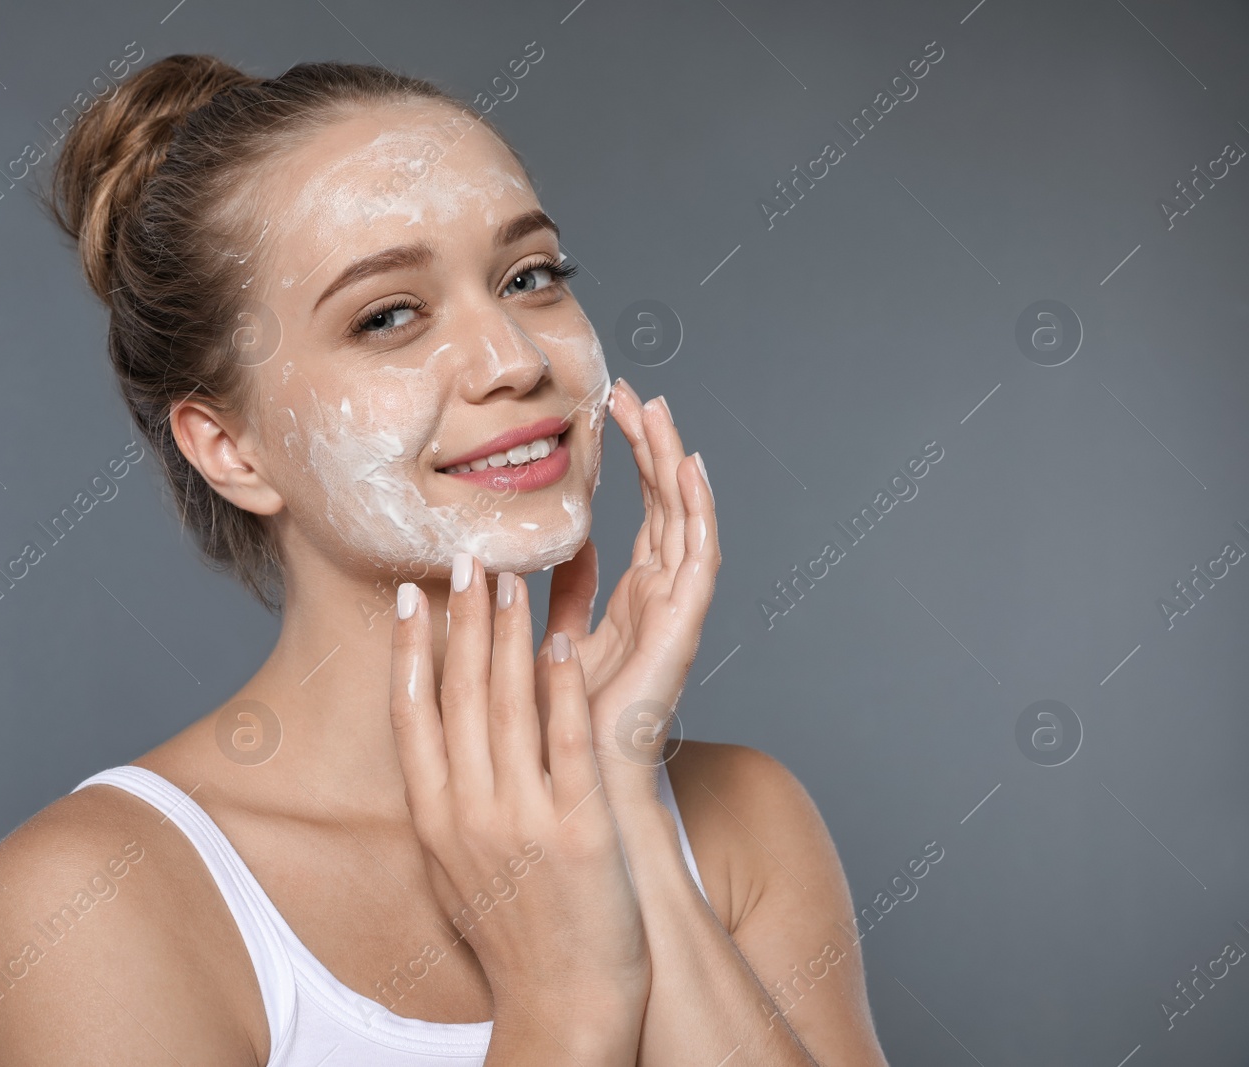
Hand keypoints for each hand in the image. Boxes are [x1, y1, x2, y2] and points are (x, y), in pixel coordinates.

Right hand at [389, 553, 650, 1037]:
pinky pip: (566, 742)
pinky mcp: (579, 829)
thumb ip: (442, 801)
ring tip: (508, 576)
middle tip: (462, 558)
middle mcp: (468, 813)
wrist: (564, 1007)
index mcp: (433, 820)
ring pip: (508, 705)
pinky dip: (561, 687)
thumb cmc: (515, 934)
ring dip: (507, 634)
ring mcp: (522, 819)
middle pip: (458, 696)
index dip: (406, 650)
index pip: (410, 715)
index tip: (406, 596)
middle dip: (459, 621)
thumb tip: (429, 741)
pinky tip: (561, 640)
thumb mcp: (455, 867)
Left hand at [535, 378, 720, 808]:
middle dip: (652, 446)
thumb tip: (550, 550)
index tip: (609, 408)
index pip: (642, 514)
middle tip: (633, 391)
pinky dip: (699, 509)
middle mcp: (662, 602)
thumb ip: (560, 596)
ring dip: (672, 461)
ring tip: (656, 409)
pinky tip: (688, 465)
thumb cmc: (560, 728)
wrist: (576, 786)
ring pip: (684, 519)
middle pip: (666, 506)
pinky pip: (700, 557)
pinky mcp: (682, 630)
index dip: (632, 462)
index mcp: (633, 602)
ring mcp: (677, 614)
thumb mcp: (549, 641)